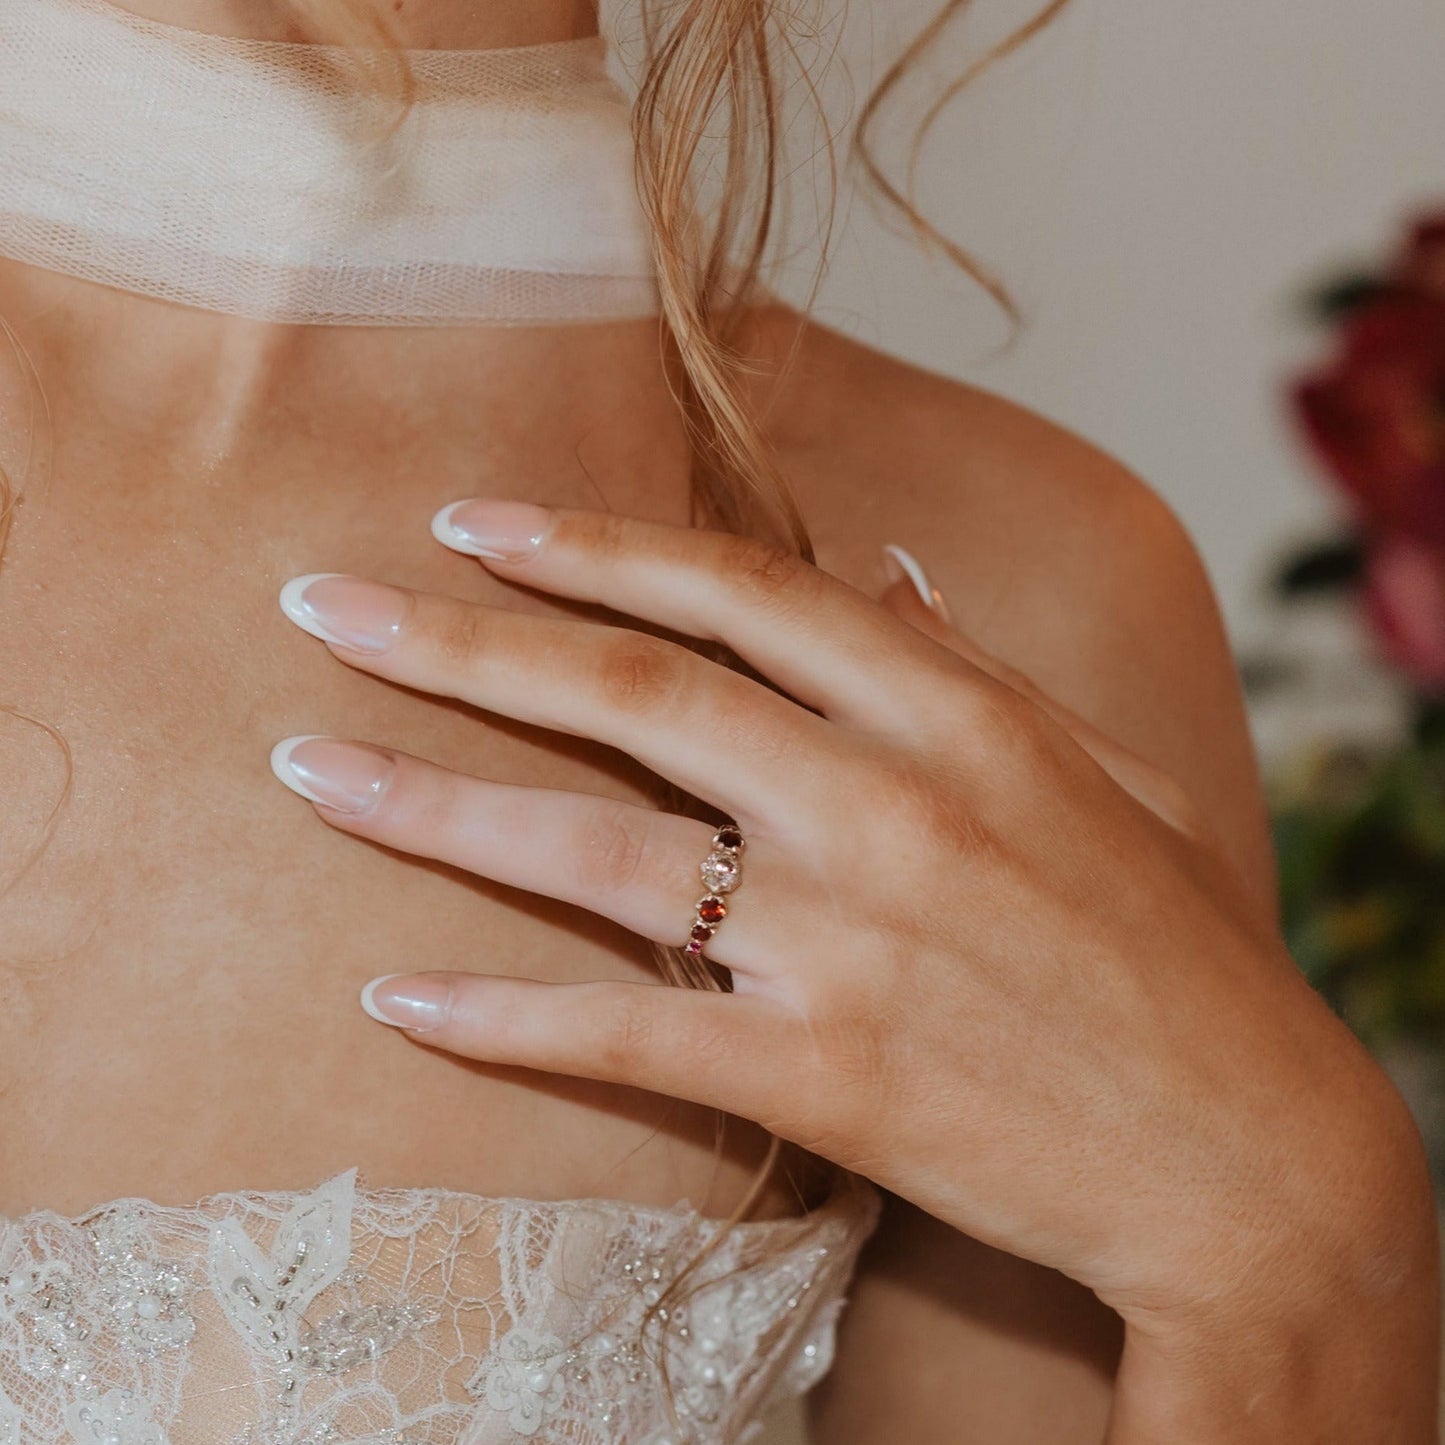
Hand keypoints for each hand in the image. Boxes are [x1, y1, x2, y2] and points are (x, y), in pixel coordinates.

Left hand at [271, 500, 1433, 1389]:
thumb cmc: (1185, 951)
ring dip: (434, 803)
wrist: (1248, 1157)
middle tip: (326, 606)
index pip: (743, 591)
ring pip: (598, 854)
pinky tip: (393, 993)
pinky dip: (502, 1015)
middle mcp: (891, 810)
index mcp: (963, 717)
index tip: (476, 522)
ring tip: (309, 765)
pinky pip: (628, 1035)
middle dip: (464, 640)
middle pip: (636, 696)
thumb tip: (893, 572)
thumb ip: (985, 667)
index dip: (596, 546)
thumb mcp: (1113, 774)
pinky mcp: (826, 1082)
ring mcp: (851, 946)